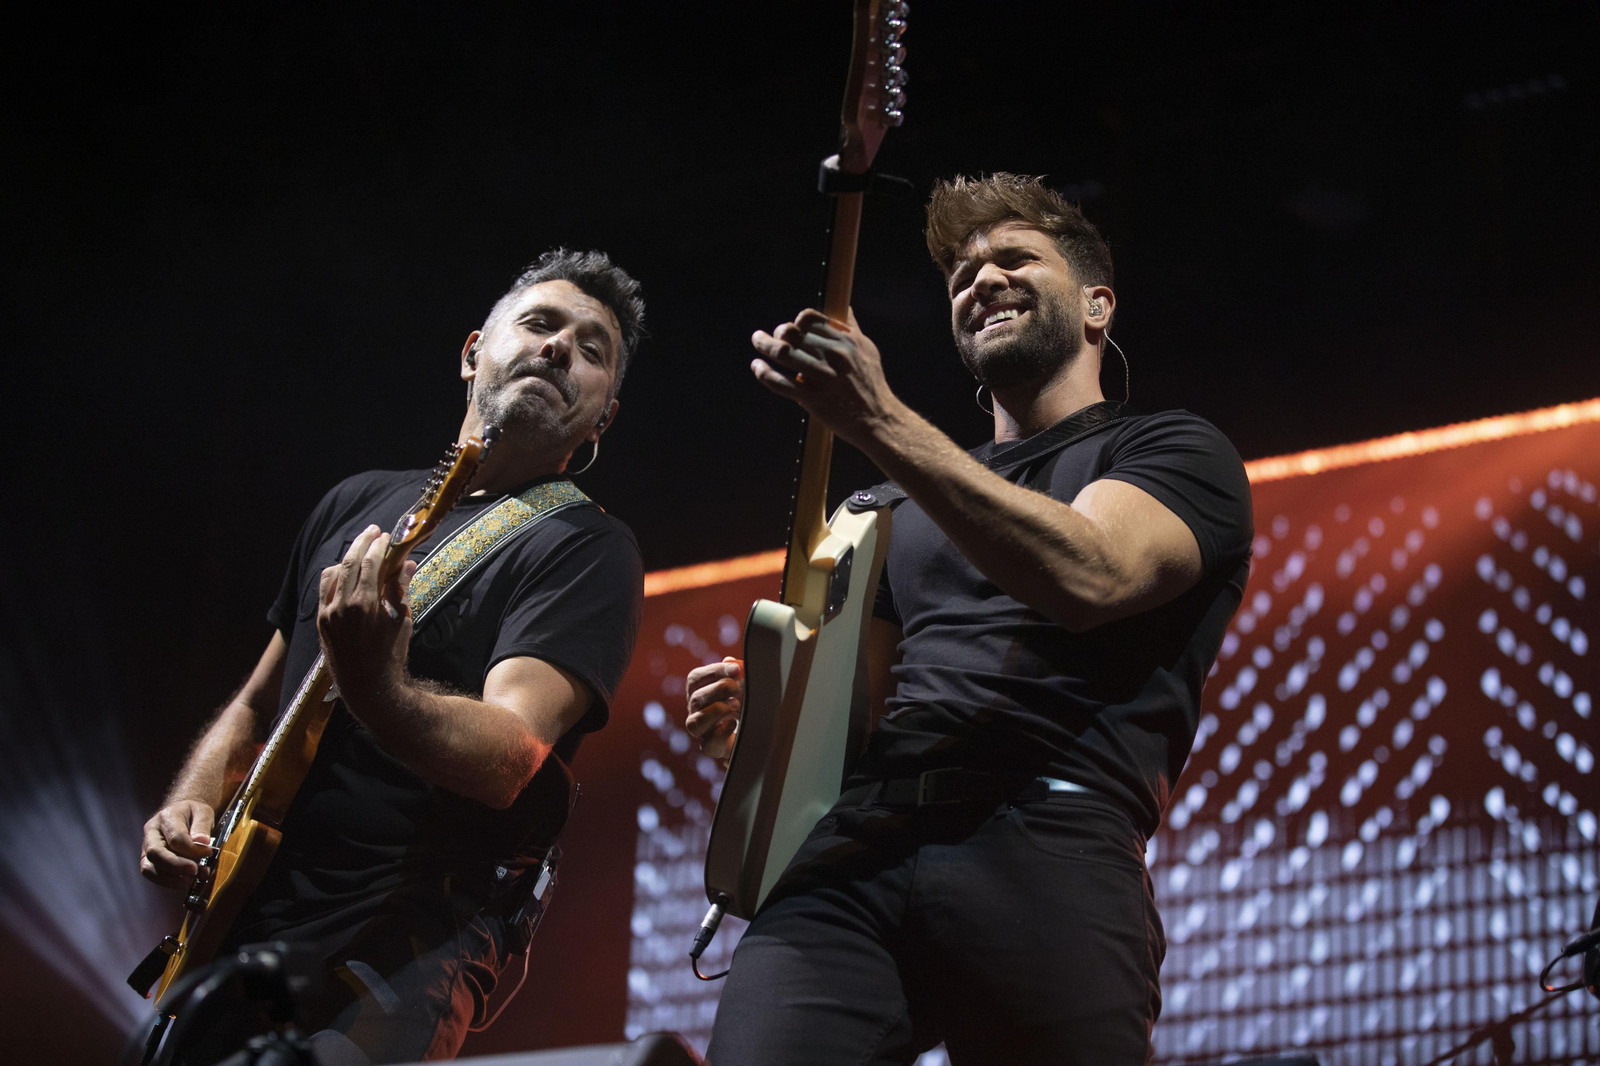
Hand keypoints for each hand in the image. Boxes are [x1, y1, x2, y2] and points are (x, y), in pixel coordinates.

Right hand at [140, 800, 215, 887]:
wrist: (181, 813)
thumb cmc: (193, 814)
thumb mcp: (203, 812)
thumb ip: (202, 825)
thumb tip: (202, 842)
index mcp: (166, 817)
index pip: (175, 837)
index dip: (192, 849)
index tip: (209, 852)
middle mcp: (151, 833)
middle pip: (156, 853)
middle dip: (177, 866)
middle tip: (196, 871)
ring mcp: (146, 848)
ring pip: (149, 867)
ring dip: (171, 878)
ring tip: (192, 881)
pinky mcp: (148, 860)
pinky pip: (152, 874)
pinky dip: (168, 882)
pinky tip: (185, 883)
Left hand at [317, 525, 417, 711]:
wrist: (366, 687)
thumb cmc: (389, 656)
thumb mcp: (400, 622)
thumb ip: (400, 590)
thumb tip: (408, 565)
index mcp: (364, 604)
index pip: (370, 563)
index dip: (379, 546)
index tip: (388, 536)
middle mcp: (342, 605)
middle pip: (350, 562)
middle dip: (363, 543)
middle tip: (374, 531)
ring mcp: (328, 612)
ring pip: (333, 572)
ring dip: (347, 557)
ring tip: (360, 548)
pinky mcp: (321, 620)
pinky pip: (324, 589)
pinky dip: (334, 575)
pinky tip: (344, 571)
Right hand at [685, 657, 743, 766]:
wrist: (757, 730)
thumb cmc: (746, 702)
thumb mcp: (744, 684)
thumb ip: (737, 672)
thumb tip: (730, 661)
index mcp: (700, 691)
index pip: (695, 678)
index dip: (715, 671)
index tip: (736, 669)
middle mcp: (696, 711)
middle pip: (695, 698)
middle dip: (718, 689)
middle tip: (737, 687)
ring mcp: (702, 732)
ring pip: (694, 723)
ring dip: (715, 711)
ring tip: (735, 705)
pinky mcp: (713, 749)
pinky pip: (708, 746)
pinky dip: (720, 733)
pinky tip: (733, 724)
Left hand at [750, 308, 900, 447]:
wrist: (877, 419)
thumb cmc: (871, 384)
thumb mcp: (867, 350)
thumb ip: (851, 328)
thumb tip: (844, 309)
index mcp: (845, 341)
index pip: (810, 319)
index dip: (796, 320)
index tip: (792, 329)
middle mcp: (833, 355)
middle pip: (792, 333)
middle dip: (776, 332)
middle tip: (768, 337)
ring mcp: (822, 377)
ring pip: (782, 353)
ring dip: (764, 345)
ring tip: (758, 342)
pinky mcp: (813, 398)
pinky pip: (780, 382)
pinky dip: (763, 373)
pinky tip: (757, 367)